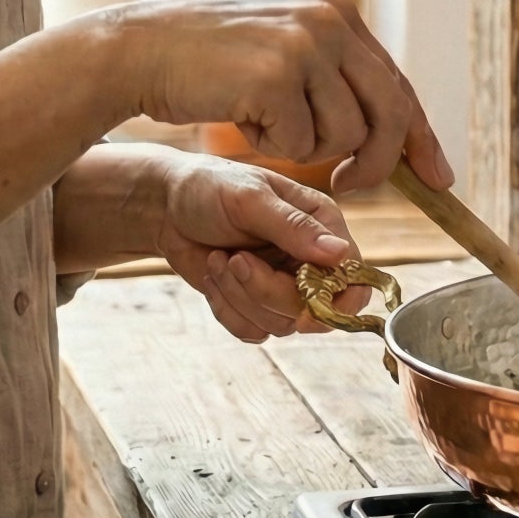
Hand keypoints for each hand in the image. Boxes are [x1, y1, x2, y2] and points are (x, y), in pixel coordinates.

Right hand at [108, 0, 453, 194]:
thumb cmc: (209, 60)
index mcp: (337, 9)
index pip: (396, 81)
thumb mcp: (284, 47)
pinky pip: (300, 145)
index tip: (440, 178)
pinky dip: (271, 147)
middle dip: (378, 162)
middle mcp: (329, 18)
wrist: (140, 49)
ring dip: (305, 148)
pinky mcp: (276, 75)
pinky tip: (240, 117)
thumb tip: (395, 128)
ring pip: (345, 136)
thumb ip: (335, 72)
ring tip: (262, 119)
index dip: (420, 136)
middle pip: (389, 111)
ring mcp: (304, 44)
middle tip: (348, 185)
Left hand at [156, 157, 368, 342]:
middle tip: (236, 260)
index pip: (352, 276)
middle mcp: (308, 258)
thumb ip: (294, 227)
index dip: (337, 302)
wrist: (166, 206)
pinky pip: (252, 330)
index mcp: (321, 224)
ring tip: (219, 260)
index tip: (304, 312)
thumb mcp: (250, 198)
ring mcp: (282, 284)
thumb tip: (340, 254)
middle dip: (266, 292)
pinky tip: (214, 276)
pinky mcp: (255, 303)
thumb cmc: (210, 187)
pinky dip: (226, 309)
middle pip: (313, 309)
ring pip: (279, 323)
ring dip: (239, 296)